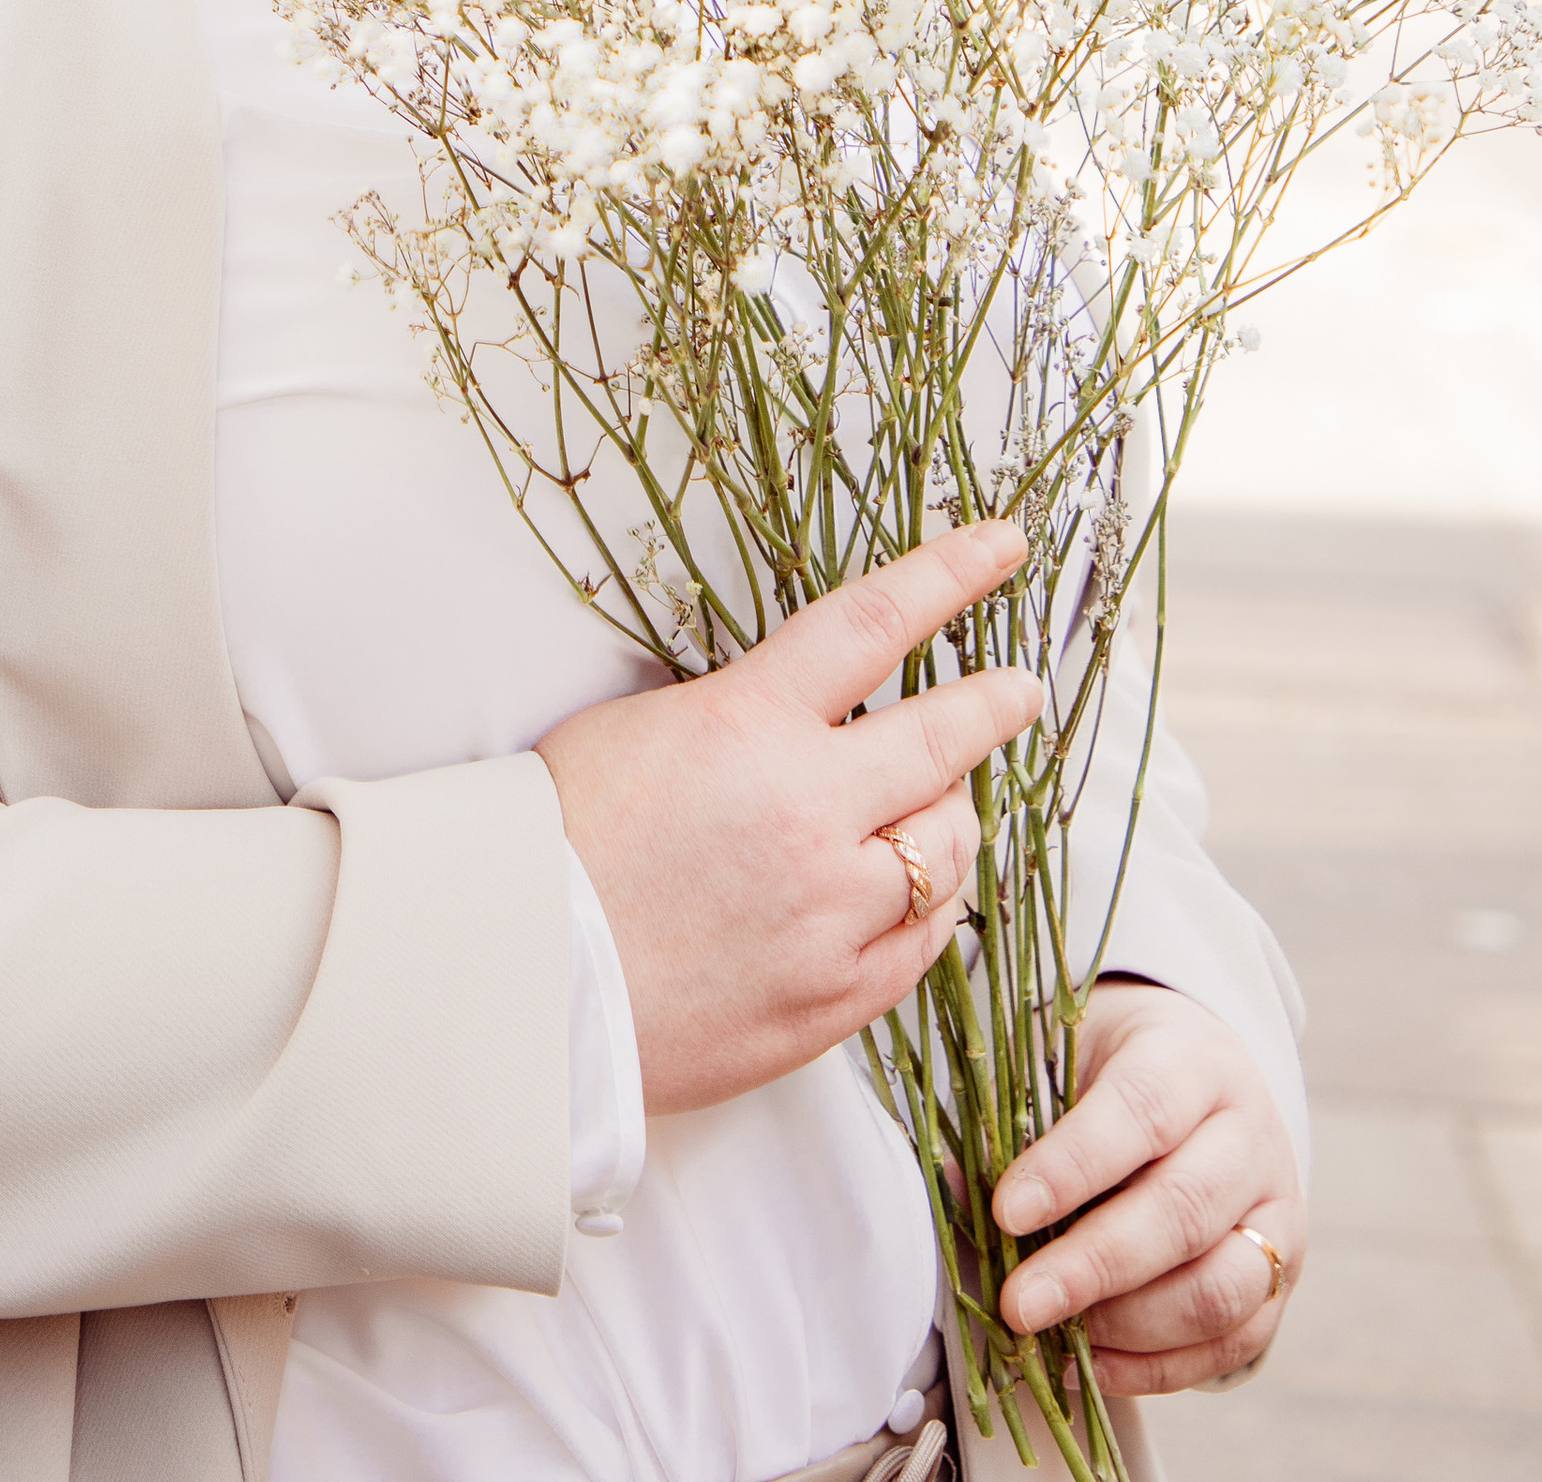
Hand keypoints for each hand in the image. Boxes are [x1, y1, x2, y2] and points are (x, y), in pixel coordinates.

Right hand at [536, 521, 1043, 1116]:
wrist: (523, 982)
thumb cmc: (557, 845)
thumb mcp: (638, 731)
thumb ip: (738, 713)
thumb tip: (796, 707)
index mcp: (751, 725)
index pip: (876, 623)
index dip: (951, 573)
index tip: (1003, 545)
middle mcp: (810, 811)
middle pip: (943, 738)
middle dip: (994, 705)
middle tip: (1018, 690)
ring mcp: (831, 911)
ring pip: (949, 846)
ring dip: (951, 816)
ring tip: (939, 806)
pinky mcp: (834, 996)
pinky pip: (924, 941)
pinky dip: (927, 906)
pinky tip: (915, 894)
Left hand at [993, 980, 1304, 1395]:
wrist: (1198, 1075)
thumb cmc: (1111, 1070)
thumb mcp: (1065, 1059)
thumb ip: (1019, 1121)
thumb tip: (954, 1192)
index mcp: (1192, 1060)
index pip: (1141, 1111)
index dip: (1072, 1167)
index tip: (1006, 1210)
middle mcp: (1249, 1136)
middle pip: (1183, 1211)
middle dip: (1092, 1267)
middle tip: (1018, 1303)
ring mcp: (1277, 1213)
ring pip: (1221, 1289)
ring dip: (1129, 1327)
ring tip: (1055, 1336)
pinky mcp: (1281, 1281)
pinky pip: (1232, 1343)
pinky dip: (1158, 1368)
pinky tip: (1092, 1365)